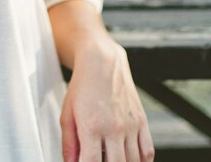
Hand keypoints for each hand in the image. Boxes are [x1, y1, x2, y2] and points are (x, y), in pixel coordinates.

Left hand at [60, 41, 153, 161]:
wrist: (102, 62)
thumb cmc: (82, 85)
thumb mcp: (67, 112)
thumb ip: (68, 142)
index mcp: (91, 126)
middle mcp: (114, 128)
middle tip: (99, 160)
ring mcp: (131, 126)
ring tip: (112, 159)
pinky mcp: (142, 122)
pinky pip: (148, 153)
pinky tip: (131, 160)